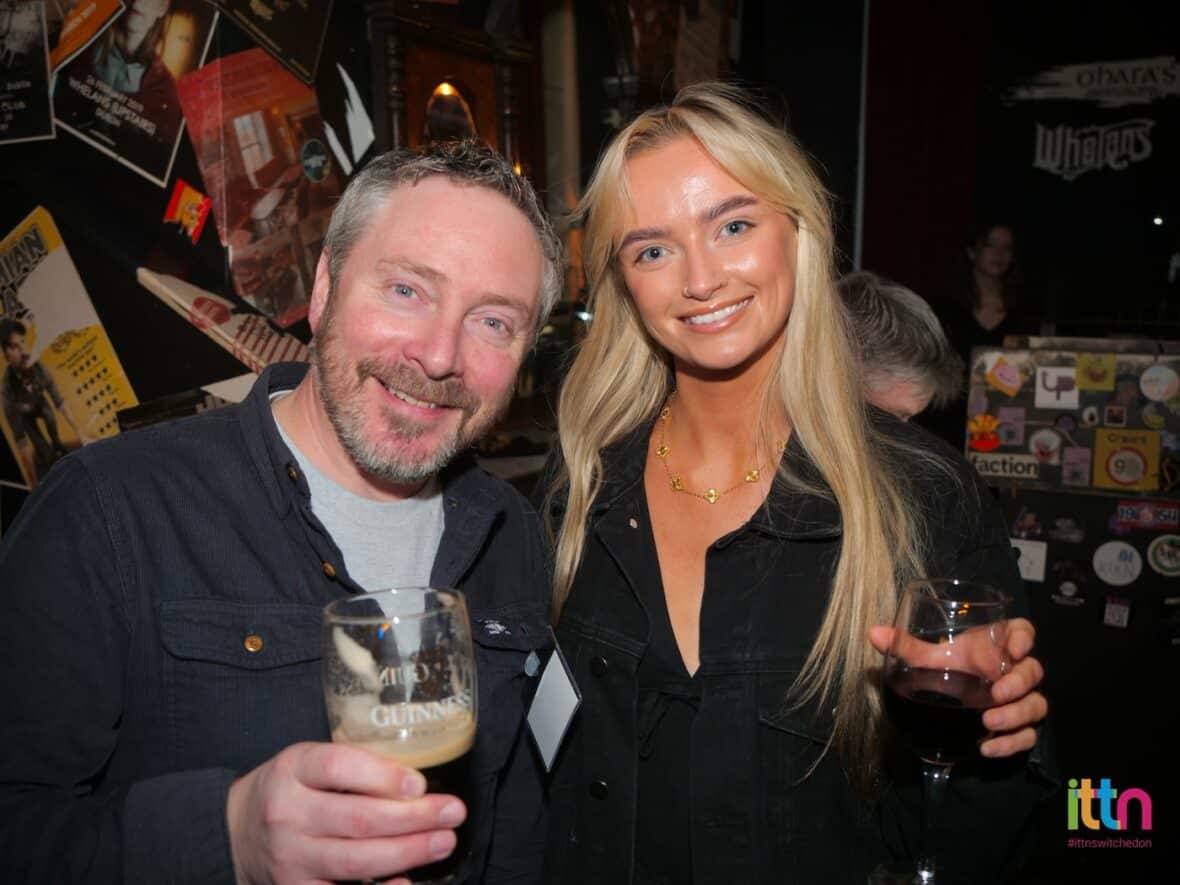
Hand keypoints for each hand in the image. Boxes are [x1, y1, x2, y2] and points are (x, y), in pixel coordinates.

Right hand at [226, 741, 465, 884]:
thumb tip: (418, 785)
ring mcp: (289, 857)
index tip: (420, 783)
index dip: (383, 775)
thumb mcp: (310, 760)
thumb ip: (354, 766)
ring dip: (407, 852)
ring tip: (444, 842)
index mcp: (293, 768)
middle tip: (453, 813)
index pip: (338, 766)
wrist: (237, 829)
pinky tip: (406, 882)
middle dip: (414, 818)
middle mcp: (287, 813)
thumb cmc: (292, 787)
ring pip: (355, 860)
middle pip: (357, 818)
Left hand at [870, 617, 1047, 758]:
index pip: (1023, 632)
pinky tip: (987, 748)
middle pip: (1033, 672)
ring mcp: (1019, 699)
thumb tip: (873, 633)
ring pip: (1036, 705)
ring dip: (1017, 715)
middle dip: (1019, 683)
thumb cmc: (951, 666)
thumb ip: (908, 647)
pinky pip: (1029, 736)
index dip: (1024, 638)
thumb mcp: (932, 659)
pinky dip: (1012, 743)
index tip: (1013, 649)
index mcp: (997, 646)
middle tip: (997, 693)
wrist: (956, 700)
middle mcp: (1013, 671)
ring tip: (988, 721)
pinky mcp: (1019, 725)